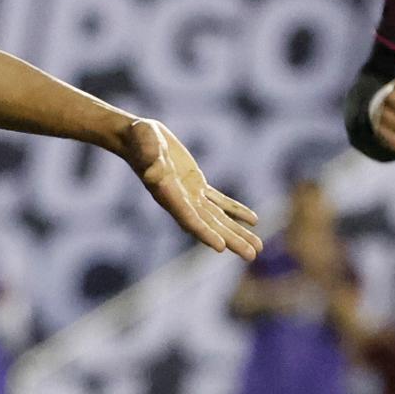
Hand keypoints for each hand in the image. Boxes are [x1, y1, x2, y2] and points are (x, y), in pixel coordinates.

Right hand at [119, 117, 260, 259]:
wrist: (137, 138)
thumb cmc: (139, 138)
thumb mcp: (144, 141)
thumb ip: (149, 155)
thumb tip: (153, 173)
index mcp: (167, 193)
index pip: (188, 218)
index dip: (204, 232)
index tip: (221, 247)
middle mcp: (180, 200)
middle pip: (208, 225)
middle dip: (231, 240)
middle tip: (252, 255)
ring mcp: (189, 195)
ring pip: (217, 218)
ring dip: (236, 232)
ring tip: (257, 247)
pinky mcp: (196, 185)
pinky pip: (219, 202)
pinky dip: (236, 211)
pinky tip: (253, 220)